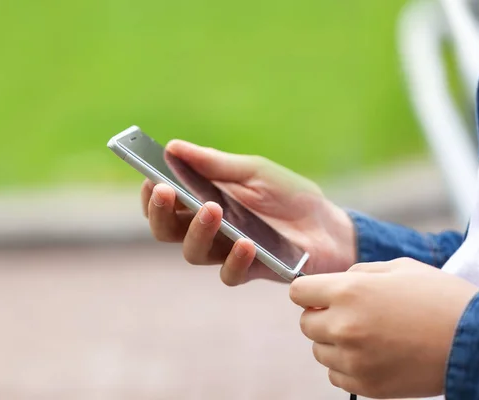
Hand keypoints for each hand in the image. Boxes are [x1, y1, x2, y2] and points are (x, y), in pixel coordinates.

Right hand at [141, 140, 355, 284]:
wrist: (327, 224)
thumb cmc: (287, 194)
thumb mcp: (253, 170)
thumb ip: (214, 164)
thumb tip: (173, 147)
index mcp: (202, 202)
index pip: (164, 204)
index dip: (152, 195)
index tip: (151, 178)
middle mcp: (208, 230)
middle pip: (167, 231)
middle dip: (161, 213)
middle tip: (167, 191)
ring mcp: (226, 251)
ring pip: (192, 252)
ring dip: (197, 230)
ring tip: (212, 209)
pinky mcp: (250, 270)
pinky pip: (230, 273)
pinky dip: (234, 260)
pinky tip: (246, 242)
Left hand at [289, 258, 478, 398]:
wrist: (476, 342)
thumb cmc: (439, 298)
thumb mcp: (397, 268)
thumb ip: (356, 273)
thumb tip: (332, 283)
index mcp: (348, 292)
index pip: (297, 292)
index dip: (308, 292)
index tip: (319, 295)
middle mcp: (344, 326)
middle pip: (305, 324)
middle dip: (321, 316)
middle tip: (349, 314)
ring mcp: (354, 360)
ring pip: (318, 351)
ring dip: (333, 342)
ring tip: (366, 335)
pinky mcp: (366, 385)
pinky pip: (335, 376)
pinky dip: (346, 366)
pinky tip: (370, 355)